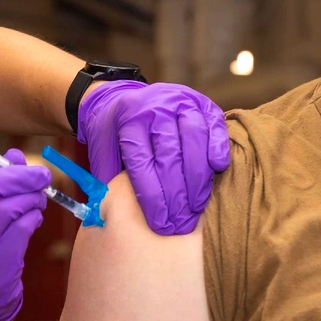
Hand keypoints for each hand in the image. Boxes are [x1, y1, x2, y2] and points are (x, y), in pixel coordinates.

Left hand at [78, 80, 230, 234]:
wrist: (127, 97)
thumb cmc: (116, 131)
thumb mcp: (102, 148)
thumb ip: (106, 176)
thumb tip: (111, 212)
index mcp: (129, 120)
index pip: (142, 163)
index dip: (152, 196)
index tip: (160, 223)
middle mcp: (157, 109)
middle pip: (170, 155)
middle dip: (177, 195)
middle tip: (180, 224)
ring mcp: (183, 103)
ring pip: (195, 139)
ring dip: (198, 178)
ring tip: (197, 207)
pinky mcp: (204, 104)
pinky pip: (216, 126)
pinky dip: (218, 147)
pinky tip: (218, 169)